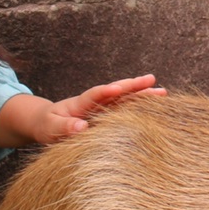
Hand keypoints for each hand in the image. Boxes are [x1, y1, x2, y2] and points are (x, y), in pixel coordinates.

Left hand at [0, 75, 164, 148]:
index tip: (117, 88)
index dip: (105, 91)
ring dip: (141, 96)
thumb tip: (80, 127)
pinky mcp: (106, 118)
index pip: (94, 95)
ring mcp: (102, 109)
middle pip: (116, 92)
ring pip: (124, 100)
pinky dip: (139, 109)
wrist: (46, 123)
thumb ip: (63, 127)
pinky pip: (124, 112)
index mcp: (79, 104)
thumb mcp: (49, 128)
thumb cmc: (46, 126)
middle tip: (153, 81)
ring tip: (162, 92)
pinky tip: (156, 110)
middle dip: (133, 87)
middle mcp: (94, 103)